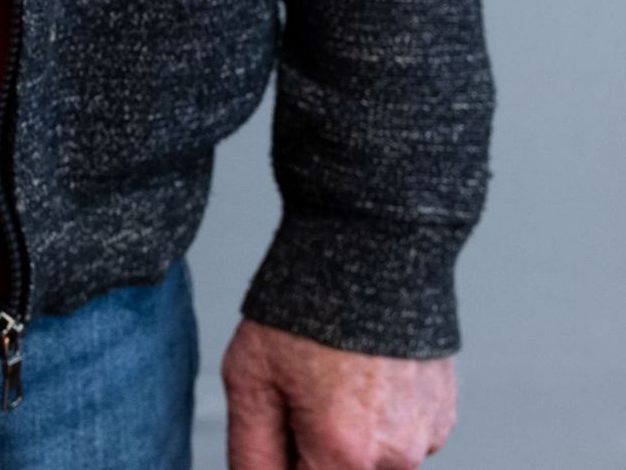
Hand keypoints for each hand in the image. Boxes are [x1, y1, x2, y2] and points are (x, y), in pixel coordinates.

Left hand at [223, 318, 455, 468]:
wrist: (370, 246)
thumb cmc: (305, 307)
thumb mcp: (251, 377)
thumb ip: (251, 453)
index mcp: (344, 453)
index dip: (283, 461)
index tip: (280, 427)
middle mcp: (396, 458)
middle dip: (314, 450)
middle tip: (302, 395)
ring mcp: (425, 438)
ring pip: (372, 464)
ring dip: (348, 439)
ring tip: (333, 379)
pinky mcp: (442, 417)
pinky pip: (401, 439)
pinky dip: (379, 419)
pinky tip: (363, 374)